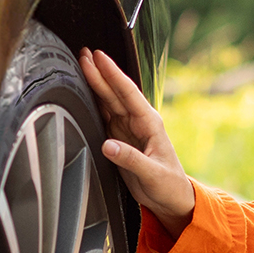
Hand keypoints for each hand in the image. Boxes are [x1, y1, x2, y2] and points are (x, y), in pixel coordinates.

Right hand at [77, 47, 197, 235]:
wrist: (172, 199)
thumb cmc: (169, 186)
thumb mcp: (152, 174)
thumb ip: (130, 159)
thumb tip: (108, 146)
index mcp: (149, 124)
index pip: (127, 94)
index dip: (112, 74)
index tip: (99, 57)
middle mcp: (138, 122)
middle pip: (115, 92)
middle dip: (100, 72)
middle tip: (83, 53)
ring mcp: (128, 129)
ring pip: (108, 100)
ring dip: (96, 82)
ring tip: (81, 63)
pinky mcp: (119, 138)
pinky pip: (104, 115)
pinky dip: (93, 102)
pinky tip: (83, 91)